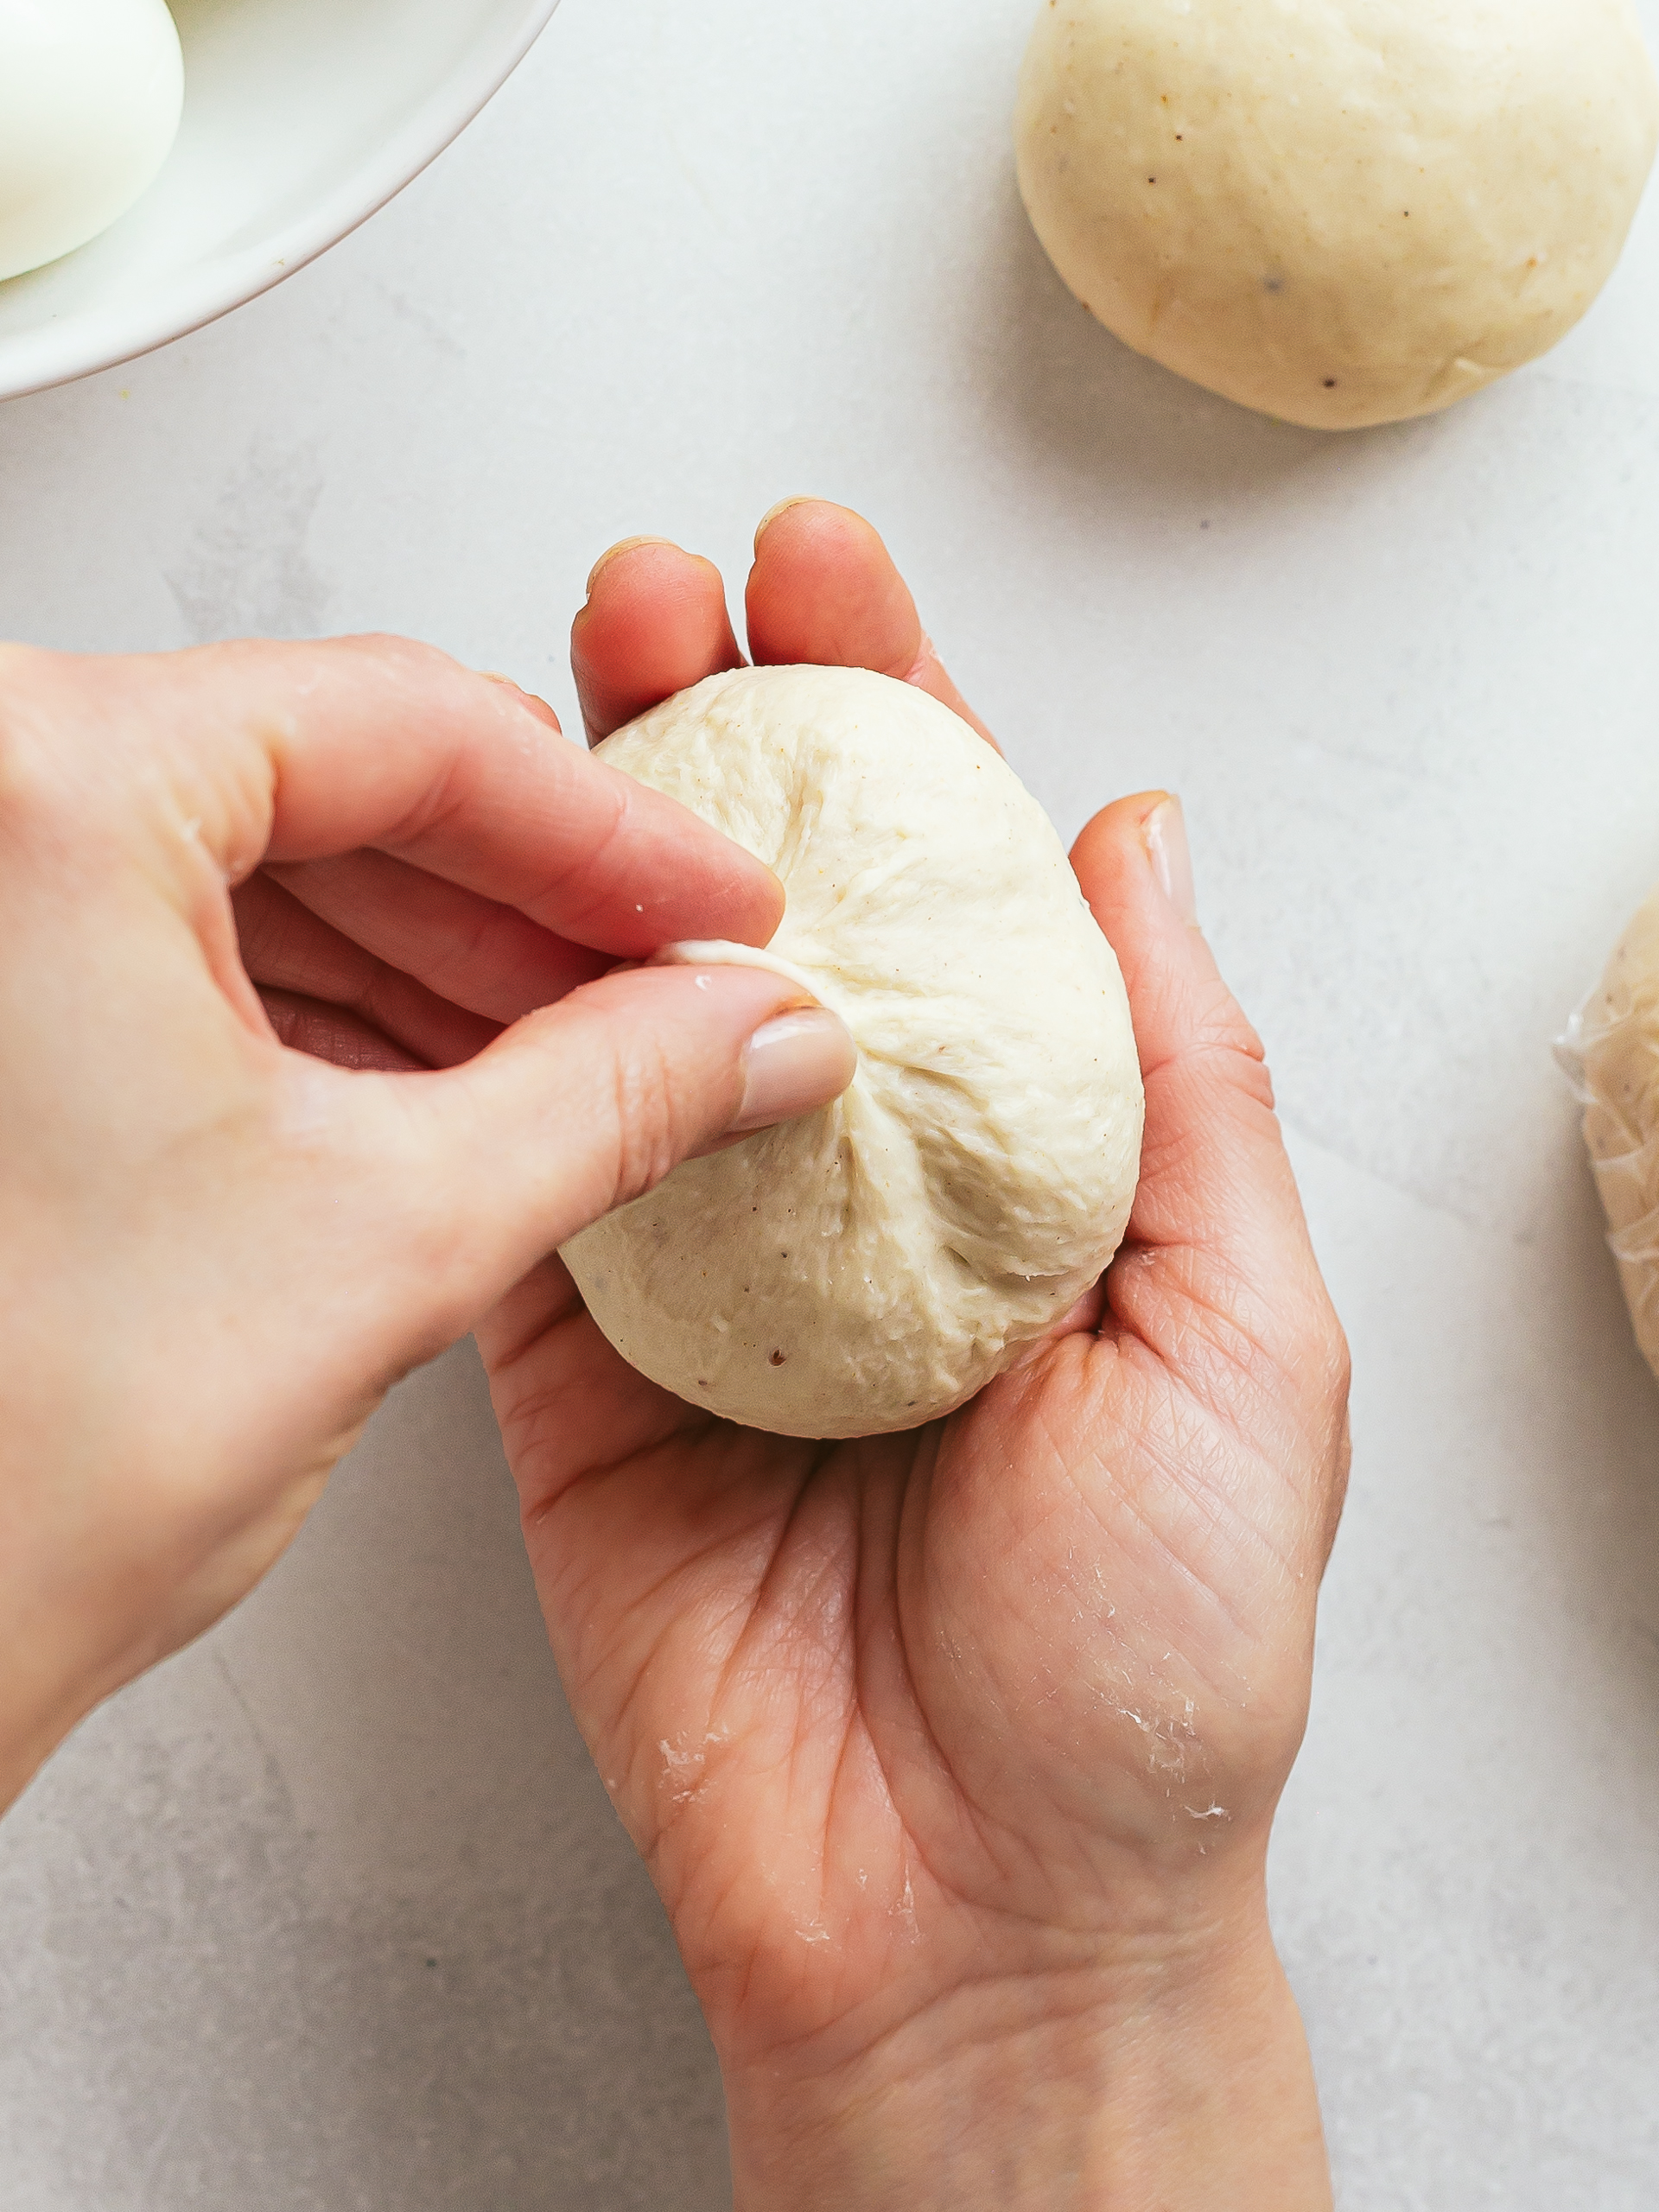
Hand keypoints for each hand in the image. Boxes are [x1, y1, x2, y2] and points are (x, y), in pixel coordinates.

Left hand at [0, 634, 853, 1807]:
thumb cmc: (1, 1473)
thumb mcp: (386, 1243)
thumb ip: (612, 1101)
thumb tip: (746, 1028)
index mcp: (39, 796)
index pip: (400, 727)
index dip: (609, 830)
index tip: (715, 903)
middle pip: (327, 775)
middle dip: (528, 902)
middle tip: (673, 985)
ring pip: (258, 857)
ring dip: (441, 957)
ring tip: (592, 1051)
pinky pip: (176, 939)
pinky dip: (329, 1004)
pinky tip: (459, 1079)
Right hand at [480, 504, 1350, 2209]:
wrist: (976, 1921)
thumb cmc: (1149, 1668)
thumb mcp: (1242, 1341)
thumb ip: (1178, 1079)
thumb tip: (1133, 833)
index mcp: (1024, 1161)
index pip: (951, 887)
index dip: (896, 717)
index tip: (835, 573)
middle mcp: (858, 1184)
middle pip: (770, 910)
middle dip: (714, 732)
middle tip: (661, 592)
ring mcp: (706, 1266)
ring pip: (629, 1009)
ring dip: (582, 845)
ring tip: (551, 684)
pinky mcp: (575, 1364)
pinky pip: (524, 1174)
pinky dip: (486, 1039)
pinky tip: (464, 899)